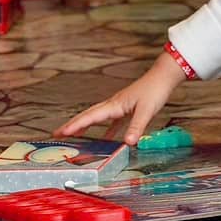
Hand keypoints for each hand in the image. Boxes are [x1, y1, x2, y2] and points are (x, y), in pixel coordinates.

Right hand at [57, 50, 184, 144]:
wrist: (164, 76)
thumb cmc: (155, 90)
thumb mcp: (146, 110)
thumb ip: (136, 127)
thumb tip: (127, 144)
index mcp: (114, 105)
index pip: (90, 117)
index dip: (75, 126)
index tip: (60, 133)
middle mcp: (113, 105)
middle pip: (88, 116)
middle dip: (72, 125)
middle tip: (57, 134)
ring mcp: (120, 106)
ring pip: (98, 118)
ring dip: (85, 126)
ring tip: (74, 136)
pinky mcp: (128, 108)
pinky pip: (112, 122)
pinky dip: (106, 131)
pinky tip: (107, 140)